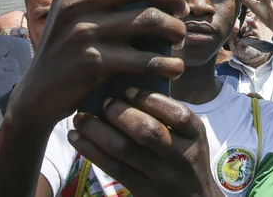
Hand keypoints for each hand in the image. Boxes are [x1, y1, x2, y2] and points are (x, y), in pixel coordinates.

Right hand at [6, 0, 189, 129]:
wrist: (38, 96)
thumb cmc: (67, 52)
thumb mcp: (68, 13)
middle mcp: (76, 5)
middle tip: (184, 10)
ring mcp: (83, 32)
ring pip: (149, 19)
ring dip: (175, 29)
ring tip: (179, 39)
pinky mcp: (92, 62)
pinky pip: (144, 58)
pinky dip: (167, 64)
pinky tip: (175, 68)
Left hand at [69, 88, 222, 196]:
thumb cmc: (188, 158)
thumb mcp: (191, 136)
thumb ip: (169, 115)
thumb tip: (130, 87)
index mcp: (195, 136)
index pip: (176, 113)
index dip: (150, 99)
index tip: (129, 89)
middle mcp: (180, 156)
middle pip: (148, 131)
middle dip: (121, 113)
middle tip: (105, 103)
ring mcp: (160, 176)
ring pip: (123, 150)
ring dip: (97, 131)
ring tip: (81, 118)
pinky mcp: (141, 190)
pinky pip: (112, 168)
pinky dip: (91, 151)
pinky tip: (77, 138)